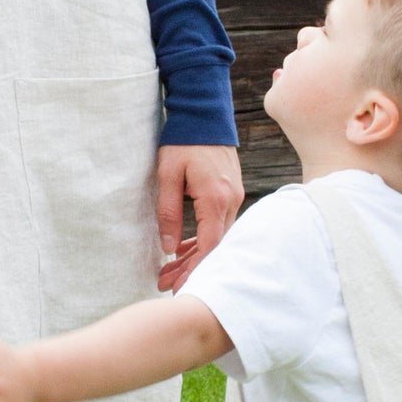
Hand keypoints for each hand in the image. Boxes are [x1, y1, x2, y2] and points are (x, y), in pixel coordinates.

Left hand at [156, 144, 242, 292]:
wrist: (204, 114)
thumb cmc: (183, 141)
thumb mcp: (168, 176)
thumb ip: (169, 212)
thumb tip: (169, 247)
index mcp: (216, 197)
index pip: (210, 245)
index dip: (195, 269)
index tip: (179, 287)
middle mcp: (232, 200)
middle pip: (216, 246)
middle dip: (193, 268)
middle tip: (167, 285)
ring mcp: (234, 196)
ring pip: (218, 237)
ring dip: (196, 255)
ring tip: (169, 271)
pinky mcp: (231, 192)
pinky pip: (220, 224)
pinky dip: (203, 239)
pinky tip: (184, 248)